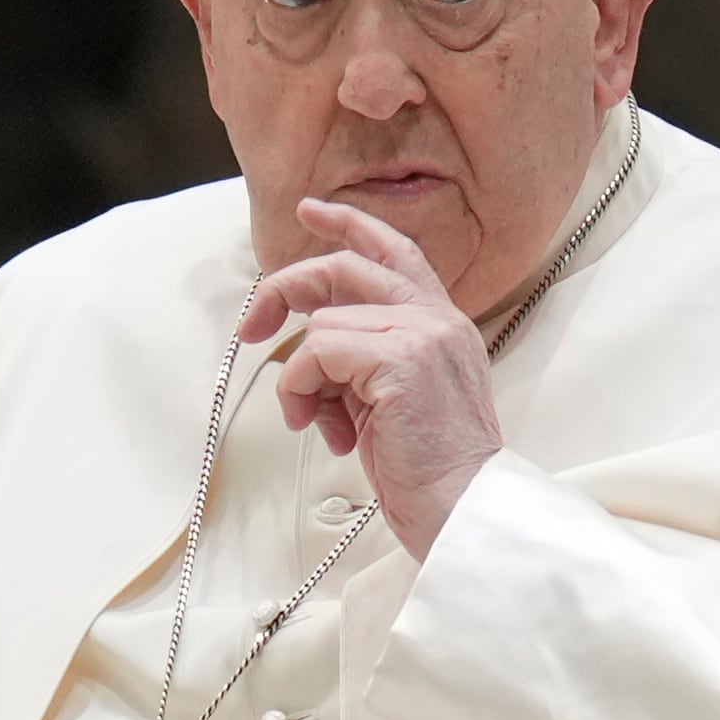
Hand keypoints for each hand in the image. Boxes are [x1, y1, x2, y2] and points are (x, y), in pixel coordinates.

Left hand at [243, 199, 504, 559]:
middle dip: (286, 290)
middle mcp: (438, 320)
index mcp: (445, 326)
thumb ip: (368, 360)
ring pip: (322, 325)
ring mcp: (421, 335)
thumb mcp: (399, 400)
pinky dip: (303, 392)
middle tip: (253, 326)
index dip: (350, 226)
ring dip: (304, 381)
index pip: (396, 253)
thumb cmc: (432, 472)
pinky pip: (316, 354)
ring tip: (323, 425)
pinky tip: (328, 431)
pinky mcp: (398, 360)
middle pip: (346, 269)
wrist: (467, 508)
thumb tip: (311, 350)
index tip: (310, 211)